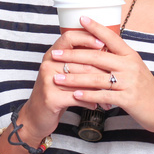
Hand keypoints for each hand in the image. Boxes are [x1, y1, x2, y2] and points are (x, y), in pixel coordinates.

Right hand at [17, 28, 109, 142]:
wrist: (35, 116)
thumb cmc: (55, 92)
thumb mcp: (63, 72)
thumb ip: (78, 61)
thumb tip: (106, 51)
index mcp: (53, 54)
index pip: (70, 37)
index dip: (87, 38)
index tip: (102, 43)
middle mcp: (48, 64)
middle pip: (81, 61)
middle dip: (102, 69)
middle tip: (117, 75)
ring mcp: (48, 80)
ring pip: (81, 80)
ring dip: (99, 89)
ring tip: (112, 93)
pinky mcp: (51, 97)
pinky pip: (77, 97)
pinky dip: (90, 101)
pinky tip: (98, 105)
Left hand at [49, 16, 153, 134]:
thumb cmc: (145, 90)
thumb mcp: (135, 69)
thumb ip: (118, 60)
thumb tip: (99, 50)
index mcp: (131, 55)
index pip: (111, 37)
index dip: (95, 27)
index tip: (80, 19)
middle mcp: (130, 66)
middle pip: (97, 57)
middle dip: (73, 55)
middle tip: (55, 53)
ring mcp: (129, 82)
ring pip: (96, 77)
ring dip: (73, 78)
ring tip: (57, 77)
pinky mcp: (128, 99)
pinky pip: (103, 96)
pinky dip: (87, 95)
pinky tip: (74, 95)